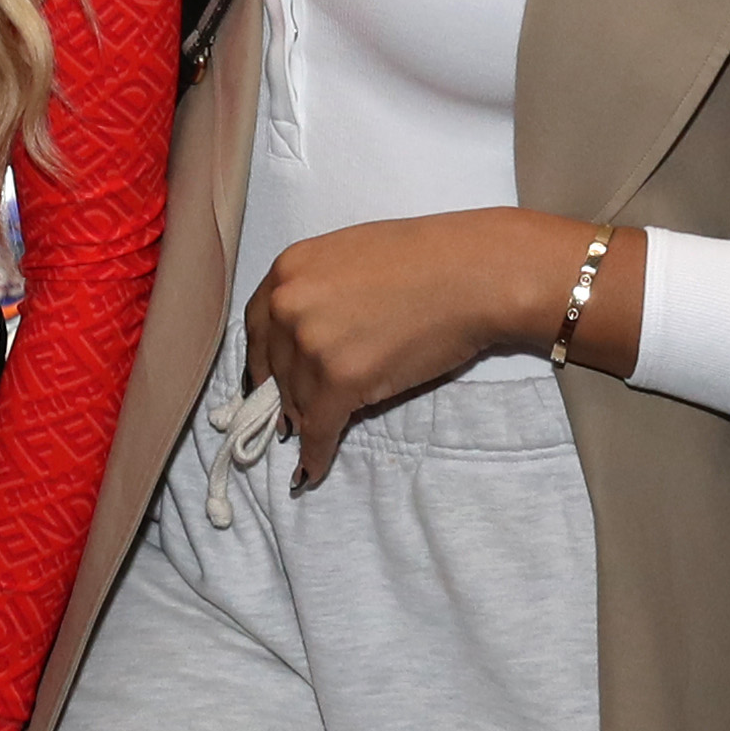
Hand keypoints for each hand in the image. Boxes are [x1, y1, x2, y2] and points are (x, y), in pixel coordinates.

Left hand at [245, 208, 628, 486]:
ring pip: (296, 401)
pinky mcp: (339, 382)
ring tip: (311, 438)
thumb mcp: (349, 260)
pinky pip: (318, 429)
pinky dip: (314, 454)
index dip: (262, 361)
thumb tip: (306, 344)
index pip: (257, 327)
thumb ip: (318, 294)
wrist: (472, 274)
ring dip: (306, 422)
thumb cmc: (426, 260)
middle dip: (285, 394)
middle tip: (290, 416)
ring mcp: (310, 344)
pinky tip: (312, 470)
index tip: (265, 383)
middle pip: (275, 368)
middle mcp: (288, 305)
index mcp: (288, 269)